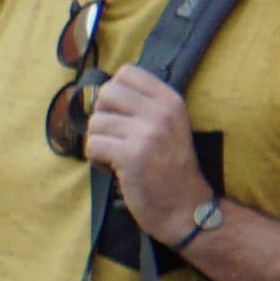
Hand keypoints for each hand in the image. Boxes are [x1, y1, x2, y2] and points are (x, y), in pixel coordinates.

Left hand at [84, 65, 210, 244]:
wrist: (186, 208)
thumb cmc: (170, 167)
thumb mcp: (169, 126)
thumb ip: (143, 106)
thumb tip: (103, 90)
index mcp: (171, 100)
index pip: (127, 72)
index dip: (115, 94)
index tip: (122, 116)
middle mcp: (161, 112)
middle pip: (106, 93)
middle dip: (103, 117)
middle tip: (116, 138)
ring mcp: (147, 133)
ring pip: (95, 122)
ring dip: (99, 142)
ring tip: (117, 157)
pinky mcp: (131, 155)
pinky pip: (92, 145)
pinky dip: (96, 160)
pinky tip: (114, 170)